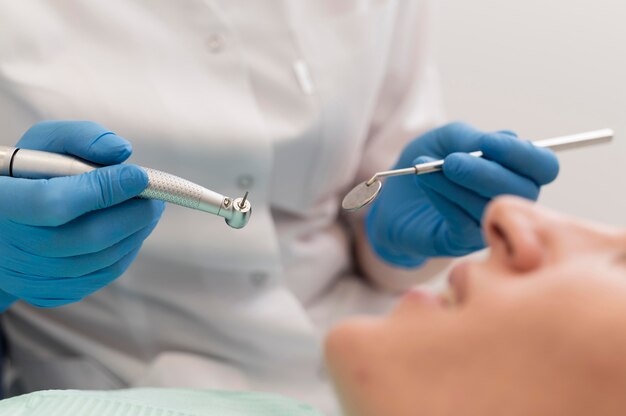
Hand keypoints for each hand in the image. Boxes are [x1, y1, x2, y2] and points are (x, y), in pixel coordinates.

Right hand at [0, 121, 164, 309]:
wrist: (3, 225)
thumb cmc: (27, 173)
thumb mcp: (44, 143)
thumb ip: (82, 137)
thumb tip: (122, 152)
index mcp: (0, 202)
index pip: (52, 203)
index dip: (102, 190)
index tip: (139, 175)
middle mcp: (8, 246)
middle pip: (87, 237)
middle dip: (133, 214)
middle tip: (155, 195)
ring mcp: (28, 276)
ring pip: (101, 259)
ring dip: (136, 231)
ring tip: (148, 208)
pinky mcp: (49, 293)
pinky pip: (102, 275)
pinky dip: (126, 250)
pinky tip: (130, 229)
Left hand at [365, 122, 558, 266]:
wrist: (392, 196)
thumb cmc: (426, 163)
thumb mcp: (446, 140)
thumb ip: (472, 138)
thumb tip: (505, 138)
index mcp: (514, 172)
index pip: (543, 167)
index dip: (524, 154)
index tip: (490, 142)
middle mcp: (509, 201)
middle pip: (523, 191)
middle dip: (486, 172)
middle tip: (452, 161)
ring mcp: (487, 225)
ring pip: (488, 206)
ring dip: (457, 184)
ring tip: (428, 168)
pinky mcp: (461, 242)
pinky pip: (462, 221)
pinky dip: (443, 196)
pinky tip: (425, 181)